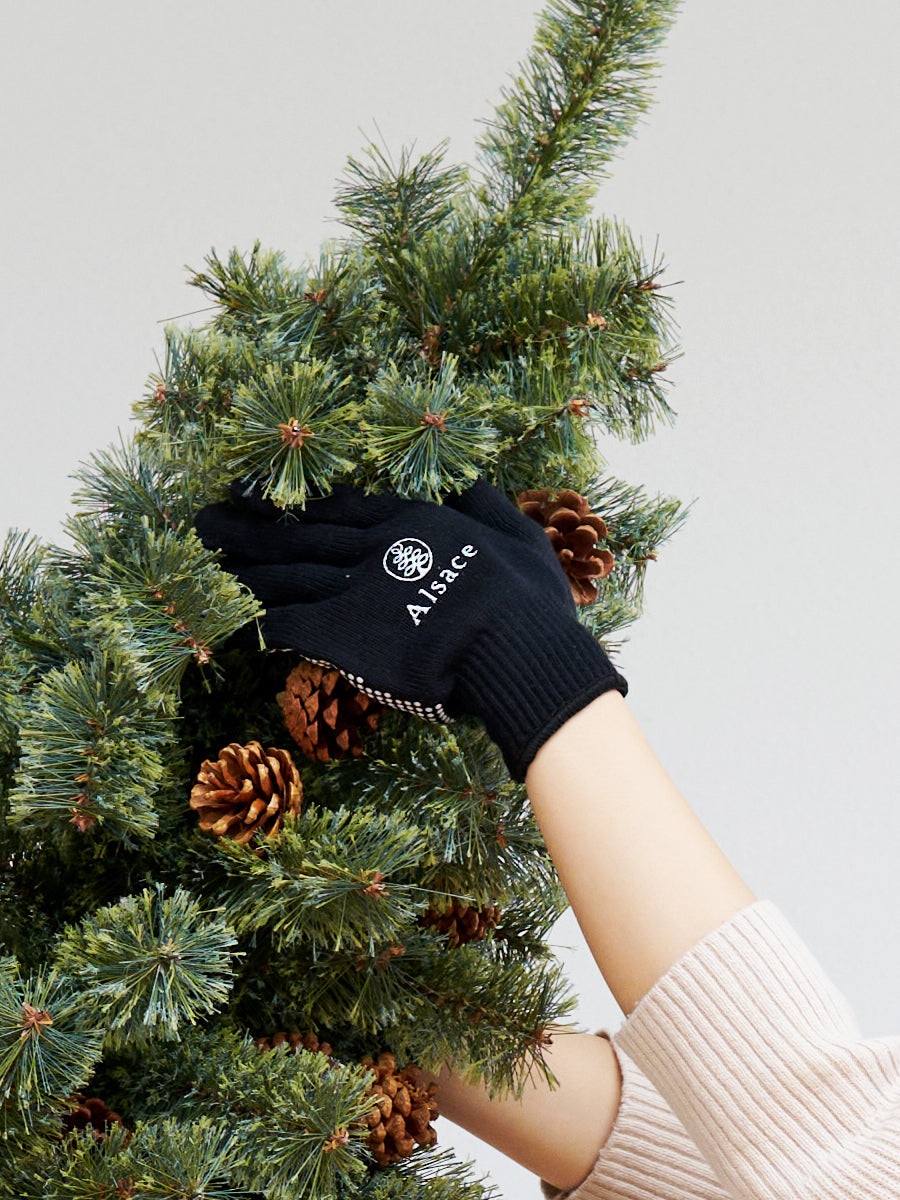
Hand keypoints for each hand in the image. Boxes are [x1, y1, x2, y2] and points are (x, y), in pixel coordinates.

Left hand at [194, 478, 625, 780]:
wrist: (513, 648)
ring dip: (239, 563)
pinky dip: (257, 620)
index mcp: (411, 522)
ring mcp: (351, 589)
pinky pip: (286, 623)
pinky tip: (229, 618)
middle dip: (250, 526)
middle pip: (298, 534)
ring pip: (283, 572)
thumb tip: (464, 477)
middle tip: (205, 516)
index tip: (263, 492)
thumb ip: (485, 502)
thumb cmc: (527, 599)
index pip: (341, 506)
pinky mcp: (339, 633)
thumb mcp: (517, 535)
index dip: (298, 500)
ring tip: (200, 551)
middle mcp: (371, 548)